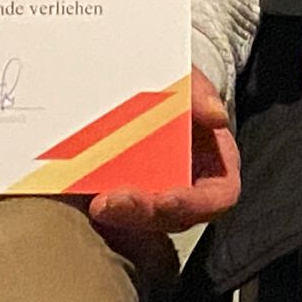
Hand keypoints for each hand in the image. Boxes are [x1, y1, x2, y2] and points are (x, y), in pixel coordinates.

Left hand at [89, 68, 238, 231]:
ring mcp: (154, 196)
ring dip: (121, 216)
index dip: (195, 203)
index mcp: (214, 163)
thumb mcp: (185, 79)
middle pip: (174, 216)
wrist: (134, 83)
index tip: (167, 199)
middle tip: (112, 202)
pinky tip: (83, 197)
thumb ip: (200, 92)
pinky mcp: (123, 197)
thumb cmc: (171, 85)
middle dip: (145, 213)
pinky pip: (117, 214)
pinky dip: (103, 208)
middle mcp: (187, 186)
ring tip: (97, 203)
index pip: (219, 196)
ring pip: (144, 222)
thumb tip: (216, 115)